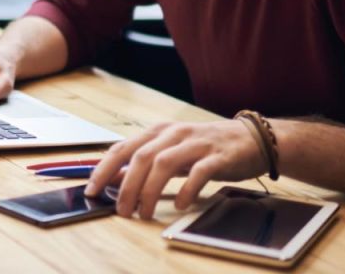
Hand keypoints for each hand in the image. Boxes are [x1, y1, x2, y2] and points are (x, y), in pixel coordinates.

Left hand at [84, 120, 266, 218]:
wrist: (252, 138)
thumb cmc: (207, 147)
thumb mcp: (172, 151)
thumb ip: (145, 162)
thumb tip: (115, 179)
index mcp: (160, 131)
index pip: (124, 147)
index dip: (105, 168)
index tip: (92, 189)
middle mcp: (175, 133)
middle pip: (141, 157)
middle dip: (127, 185)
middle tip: (121, 210)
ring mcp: (197, 143)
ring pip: (165, 163)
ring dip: (150, 190)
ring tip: (144, 213)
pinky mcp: (218, 156)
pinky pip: (199, 172)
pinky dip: (186, 189)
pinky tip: (179, 205)